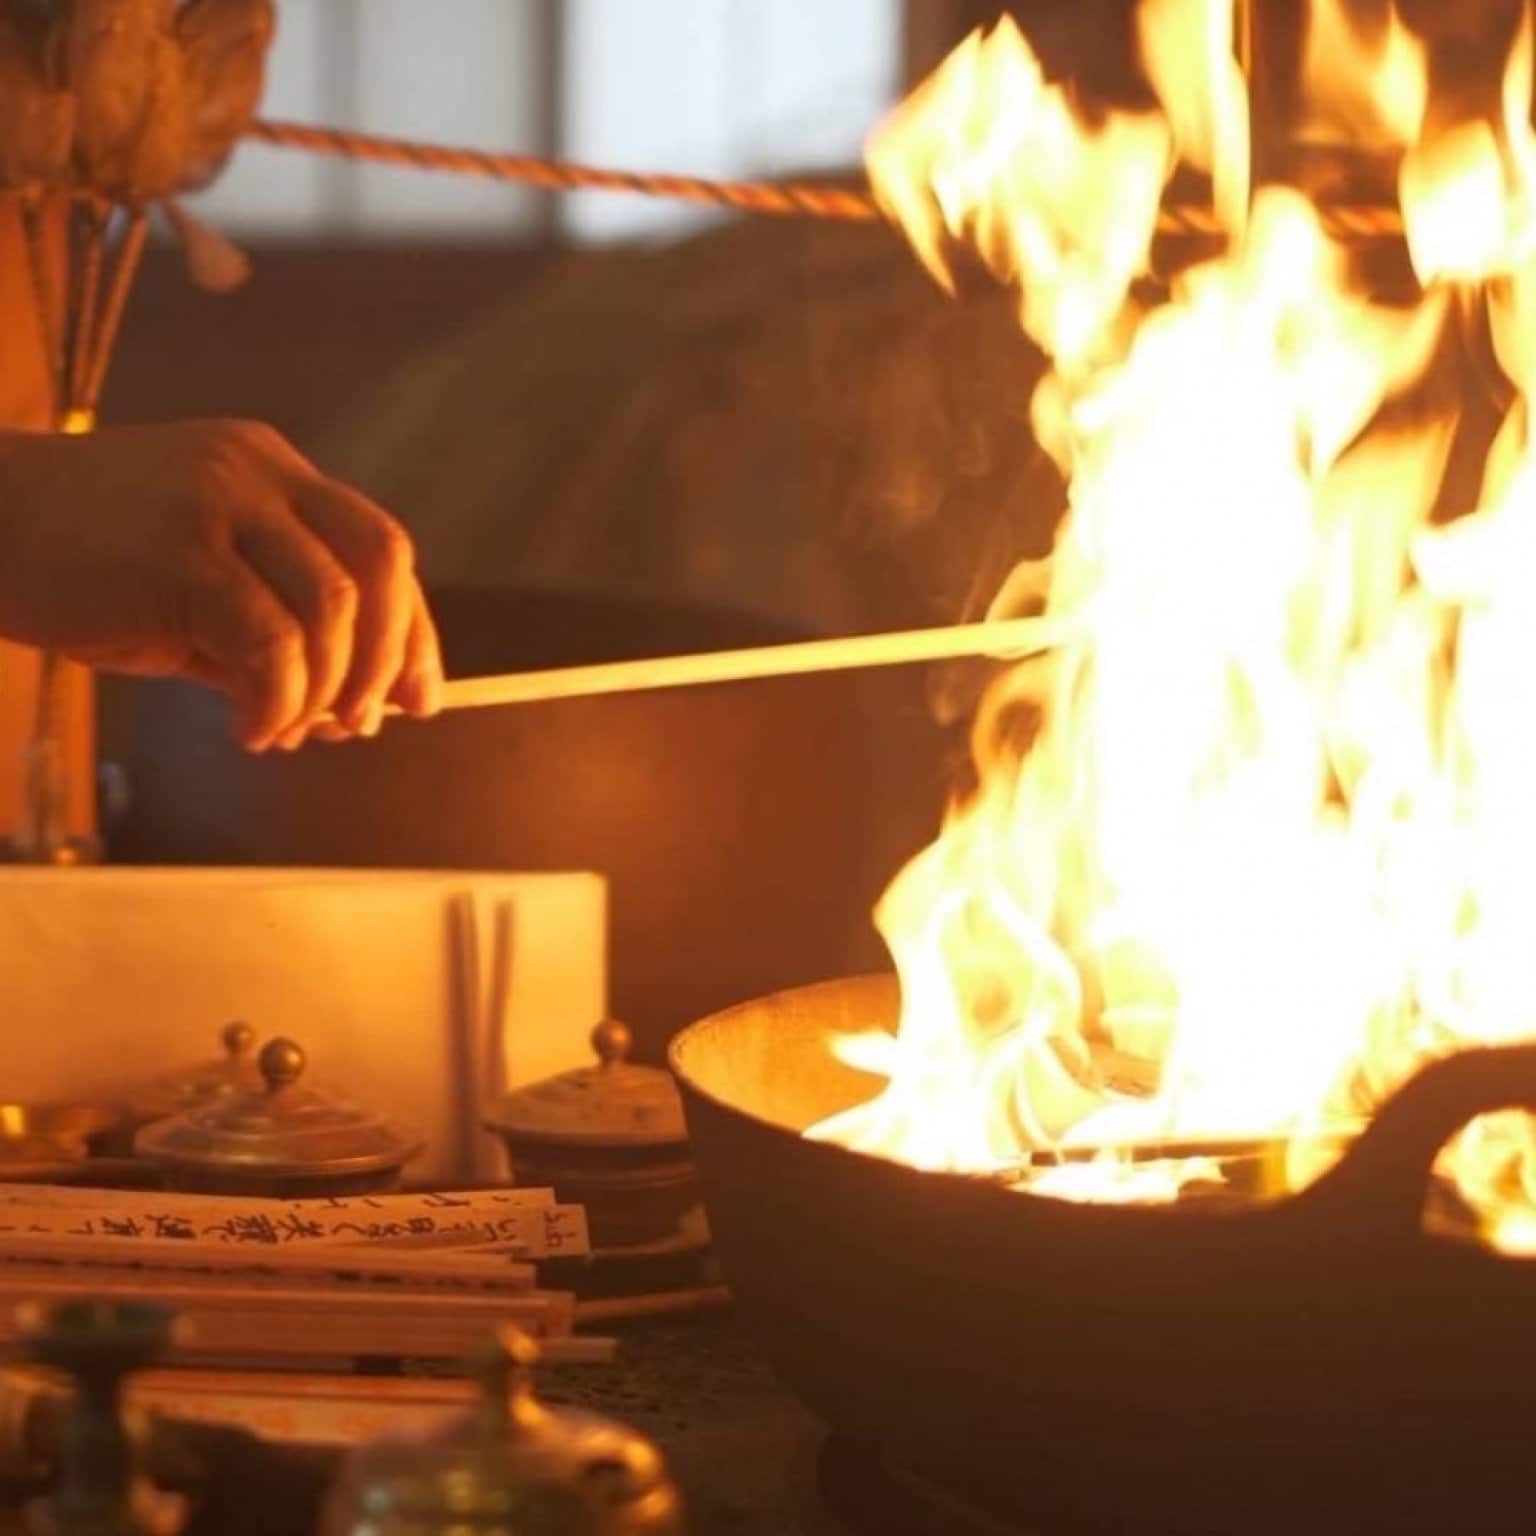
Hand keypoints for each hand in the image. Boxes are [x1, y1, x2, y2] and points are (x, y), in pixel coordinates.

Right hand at [0, 418, 443, 749]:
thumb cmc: (86, 566)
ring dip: (326, 689)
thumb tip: (348, 714)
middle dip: (389, 656)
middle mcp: (258, 472)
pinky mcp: (179, 552)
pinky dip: (276, 702)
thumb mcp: (199, 592)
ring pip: (332, 607)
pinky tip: (248, 729)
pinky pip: (269, 642)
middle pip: (382, 563)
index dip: (414, 630)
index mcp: (274, 471)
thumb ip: (275, 635)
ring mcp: (219, 502)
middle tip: (361, 723)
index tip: (421, 696)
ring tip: (287, 731)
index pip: (381, 546)